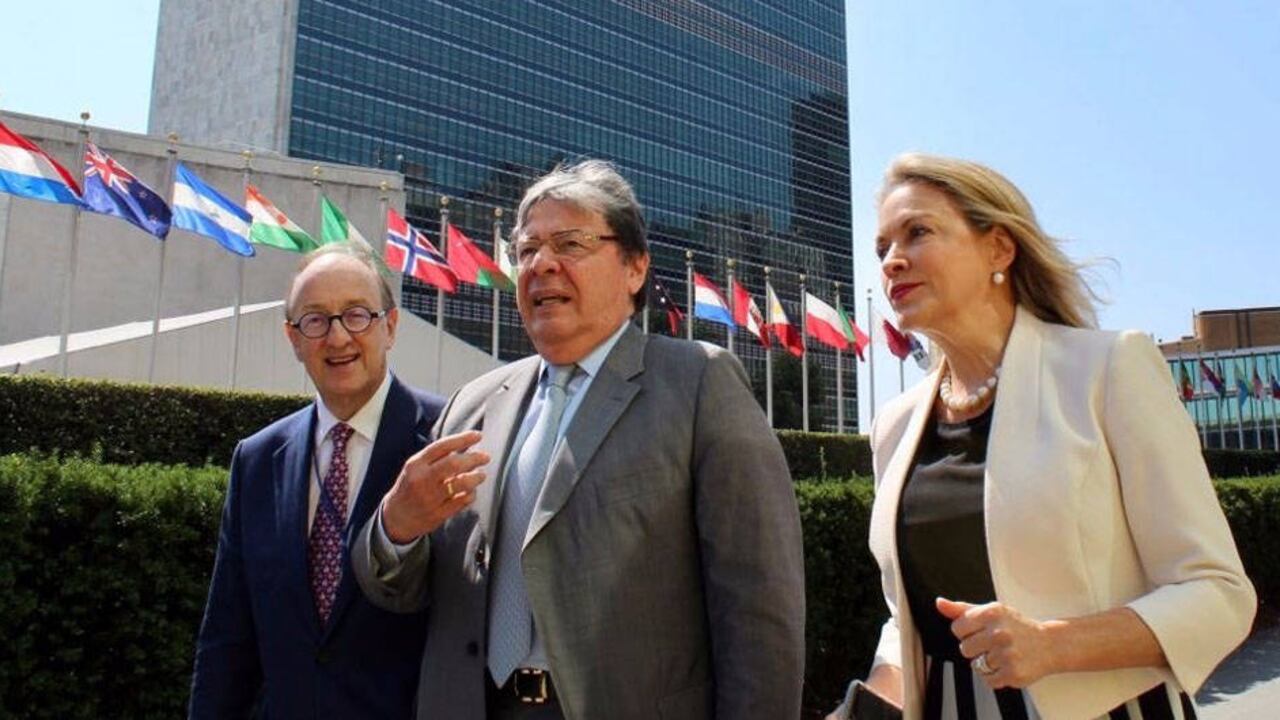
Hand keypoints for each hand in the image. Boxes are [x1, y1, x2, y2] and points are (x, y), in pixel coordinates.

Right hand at [381, 431, 488, 542]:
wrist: (396, 517)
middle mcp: (422, 480)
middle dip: (474, 458)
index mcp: (416, 464)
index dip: (462, 439)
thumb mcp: (415, 467)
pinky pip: (462, 501)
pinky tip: (471, 491)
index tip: (478, 435)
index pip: (442, 446)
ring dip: (476, 477)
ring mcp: (430, 498)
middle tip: (485, 457)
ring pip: (461, 483)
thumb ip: (436, 457)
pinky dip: (471, 494)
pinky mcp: (438, 514)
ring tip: (481, 475)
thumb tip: (463, 444)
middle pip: (454, 464)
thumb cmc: (409, 488)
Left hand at [937, 597, 1057, 688]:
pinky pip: (987, 680)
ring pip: (976, 665)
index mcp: (991, 613)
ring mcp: (1006, 654)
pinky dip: (995, 677)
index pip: (957, 628)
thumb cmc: (1016, 626)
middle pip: (964, 648)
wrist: (1049, 644)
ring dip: (986, 663)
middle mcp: (999, 632)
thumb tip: (939, 603)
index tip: (981, 631)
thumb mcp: (992, 612)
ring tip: (1002, 654)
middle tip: (994, 644)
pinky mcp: (1013, 673)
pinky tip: (1007, 666)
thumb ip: (962, 609)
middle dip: (976, 648)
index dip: (966, 632)